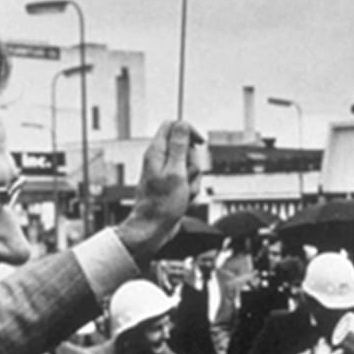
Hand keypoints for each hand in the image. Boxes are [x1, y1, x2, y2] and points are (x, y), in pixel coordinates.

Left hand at [114, 121, 203, 259]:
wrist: (154, 229)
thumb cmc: (161, 204)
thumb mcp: (175, 172)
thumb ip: (179, 146)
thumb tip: (182, 124)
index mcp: (157, 152)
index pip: (174, 126)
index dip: (189, 131)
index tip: (200, 143)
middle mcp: (161, 160)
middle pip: (187, 149)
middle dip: (193, 163)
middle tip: (185, 177)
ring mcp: (167, 174)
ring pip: (191, 168)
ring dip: (193, 181)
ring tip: (183, 193)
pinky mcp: (173, 186)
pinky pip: (190, 182)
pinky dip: (191, 192)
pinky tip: (183, 201)